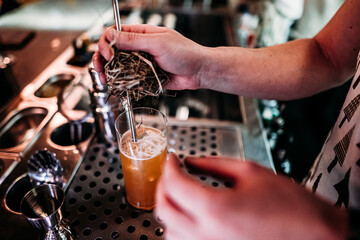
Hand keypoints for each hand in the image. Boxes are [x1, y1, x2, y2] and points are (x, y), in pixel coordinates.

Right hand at [92, 24, 206, 89]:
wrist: (199, 71)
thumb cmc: (185, 52)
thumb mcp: (158, 43)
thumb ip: (134, 40)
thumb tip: (112, 36)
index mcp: (141, 34)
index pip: (114, 34)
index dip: (106, 43)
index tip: (108, 55)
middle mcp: (138, 48)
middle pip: (112, 51)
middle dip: (102, 59)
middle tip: (100, 69)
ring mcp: (141, 63)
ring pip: (119, 67)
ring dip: (109, 73)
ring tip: (105, 80)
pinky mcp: (145, 77)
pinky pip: (129, 79)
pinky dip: (121, 83)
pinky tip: (116, 86)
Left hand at [155, 154, 347, 239]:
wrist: (315, 234)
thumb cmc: (291, 207)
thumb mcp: (251, 172)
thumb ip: (214, 164)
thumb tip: (191, 161)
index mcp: (216, 209)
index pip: (174, 185)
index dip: (169, 167)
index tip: (172, 159)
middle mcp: (207, 234)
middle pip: (164, 209)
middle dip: (162, 186)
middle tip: (170, 173)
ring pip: (169, 232)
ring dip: (168, 209)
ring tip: (177, 193)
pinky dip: (178, 229)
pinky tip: (188, 217)